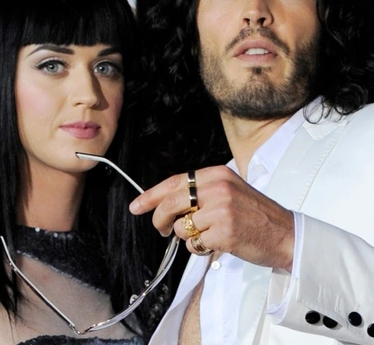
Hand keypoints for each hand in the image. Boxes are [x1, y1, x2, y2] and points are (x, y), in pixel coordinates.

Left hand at [130, 165, 295, 270]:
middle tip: (160, 229)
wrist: (287, 235)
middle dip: (159, 219)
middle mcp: (217, 188)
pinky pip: (193, 243)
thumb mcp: (229, 191)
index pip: (174, 182)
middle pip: (170, 203)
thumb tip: (164, 203)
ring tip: (210, 235)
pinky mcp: (223, 231)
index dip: (150, 195)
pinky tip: (217, 244)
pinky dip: (200, 248)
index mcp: (216, 175)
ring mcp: (221, 209)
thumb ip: (200, 193)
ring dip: (189, 236)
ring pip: (181, 226)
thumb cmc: (256, 216)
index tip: (136, 205)